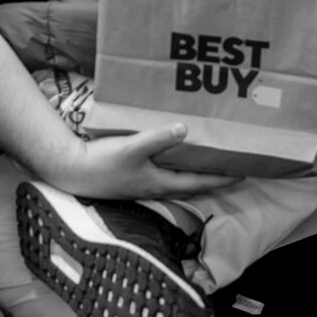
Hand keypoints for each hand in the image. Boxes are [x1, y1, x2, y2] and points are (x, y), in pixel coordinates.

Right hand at [49, 123, 239, 200]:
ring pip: (180, 181)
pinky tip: (175, 157)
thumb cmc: (103, 163)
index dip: (222, 178)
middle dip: (214, 178)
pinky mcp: (134, 179)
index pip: (200, 182)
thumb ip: (158, 139)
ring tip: (209, 162)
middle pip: (193, 185)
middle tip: (232, 168)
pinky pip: (165, 176)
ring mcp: (145, 185)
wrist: (73, 172)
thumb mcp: (132, 148)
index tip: (243, 173)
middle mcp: (157, 187)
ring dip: (196, 174)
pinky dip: (177, 169)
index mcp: (161, 182)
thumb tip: (185, 129)